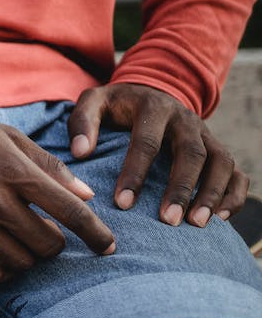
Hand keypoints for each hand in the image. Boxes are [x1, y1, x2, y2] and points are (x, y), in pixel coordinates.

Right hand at [0, 109, 115, 282]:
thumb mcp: (10, 138)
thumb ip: (50, 166)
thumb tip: (85, 196)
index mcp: (15, 171)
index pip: (70, 211)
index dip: (96, 233)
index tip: (108, 246)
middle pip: (48, 244)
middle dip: (57, 243)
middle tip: (49, 233)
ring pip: (23, 261)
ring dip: (32, 256)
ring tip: (25, 240)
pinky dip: (6, 269)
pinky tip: (6, 255)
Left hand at [67, 83, 248, 226]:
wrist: (150, 93)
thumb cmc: (116, 105)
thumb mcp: (94, 101)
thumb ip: (82, 121)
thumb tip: (80, 152)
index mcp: (154, 107)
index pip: (147, 142)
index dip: (136, 172)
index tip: (123, 203)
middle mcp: (186, 120)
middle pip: (192, 153)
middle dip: (180, 188)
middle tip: (168, 220)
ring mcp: (206, 135)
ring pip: (221, 162)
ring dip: (212, 194)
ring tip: (196, 224)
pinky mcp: (217, 149)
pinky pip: (237, 172)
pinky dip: (234, 195)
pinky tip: (221, 219)